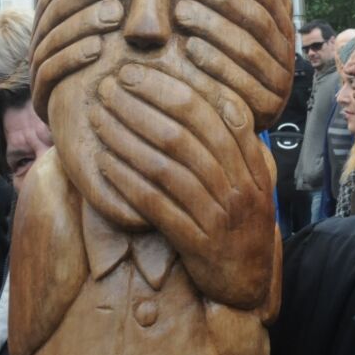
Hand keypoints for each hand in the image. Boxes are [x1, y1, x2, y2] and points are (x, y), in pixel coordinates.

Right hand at [30, 0, 129, 117]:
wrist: (84, 120)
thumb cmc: (96, 64)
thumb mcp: (97, 24)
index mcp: (50, 14)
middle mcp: (40, 35)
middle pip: (58, 4)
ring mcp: (38, 63)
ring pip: (55, 35)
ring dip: (86, 21)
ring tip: (116, 13)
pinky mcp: (42, 92)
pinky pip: (53, 69)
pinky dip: (74, 56)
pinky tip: (99, 48)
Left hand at [91, 63, 275, 308]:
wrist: (248, 280)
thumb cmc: (241, 221)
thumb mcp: (255, 178)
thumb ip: (240, 142)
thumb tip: (220, 98)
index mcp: (251, 164)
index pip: (209, 114)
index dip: (169, 89)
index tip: (135, 73)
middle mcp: (237, 186)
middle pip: (183, 135)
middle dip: (141, 106)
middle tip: (109, 88)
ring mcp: (217, 215)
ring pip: (165, 167)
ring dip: (127, 138)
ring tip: (99, 119)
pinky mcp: (196, 243)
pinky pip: (156, 205)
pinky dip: (128, 182)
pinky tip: (105, 163)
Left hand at [175, 0, 294, 126]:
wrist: (231, 127)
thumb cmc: (222, 66)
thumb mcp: (232, 28)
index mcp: (282, 30)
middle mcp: (286, 55)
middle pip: (256, 19)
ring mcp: (279, 84)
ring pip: (248, 48)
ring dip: (213, 25)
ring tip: (180, 10)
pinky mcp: (265, 110)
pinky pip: (240, 82)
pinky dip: (215, 63)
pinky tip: (189, 48)